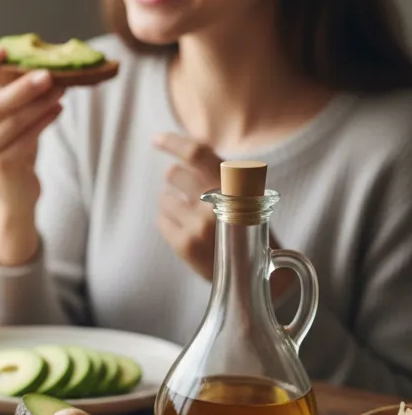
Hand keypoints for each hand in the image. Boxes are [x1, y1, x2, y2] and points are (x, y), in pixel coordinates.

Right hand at [0, 46, 64, 264]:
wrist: (11, 193)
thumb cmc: (7, 147)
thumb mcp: (1, 118)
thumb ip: (6, 92)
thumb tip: (32, 58)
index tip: (3, 50)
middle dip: (23, 86)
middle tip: (47, 73)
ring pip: (14, 121)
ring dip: (40, 103)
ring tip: (60, 89)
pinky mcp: (2, 167)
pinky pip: (28, 138)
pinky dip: (45, 121)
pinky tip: (58, 110)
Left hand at [154, 132, 296, 300]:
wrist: (259, 276)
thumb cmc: (250, 230)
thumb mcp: (247, 197)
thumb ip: (222, 178)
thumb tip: (183, 157)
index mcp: (235, 185)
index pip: (197, 153)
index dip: (174, 142)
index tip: (156, 139)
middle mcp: (216, 202)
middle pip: (174, 174)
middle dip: (175, 178)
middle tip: (183, 187)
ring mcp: (198, 225)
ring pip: (165, 198)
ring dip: (173, 202)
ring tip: (191, 216)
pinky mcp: (184, 245)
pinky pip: (161, 220)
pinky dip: (169, 221)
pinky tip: (187, 230)